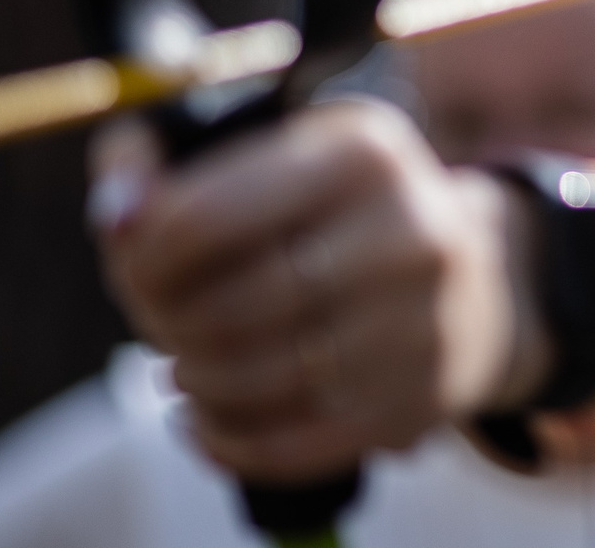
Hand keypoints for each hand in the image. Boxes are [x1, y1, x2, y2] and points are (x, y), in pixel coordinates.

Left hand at [92, 101, 543, 480]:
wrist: (480, 279)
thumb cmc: (341, 213)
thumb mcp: (278, 152)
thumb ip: (167, 165)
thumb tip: (114, 216)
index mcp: (364, 152)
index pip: (203, 217)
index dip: (143, 254)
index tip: (134, 264)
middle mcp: (408, 232)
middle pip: (230, 304)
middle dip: (166, 321)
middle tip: (156, 319)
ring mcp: (423, 321)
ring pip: (257, 376)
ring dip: (194, 380)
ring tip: (183, 363)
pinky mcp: (421, 398)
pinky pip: (292, 443)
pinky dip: (226, 440)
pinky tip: (205, 418)